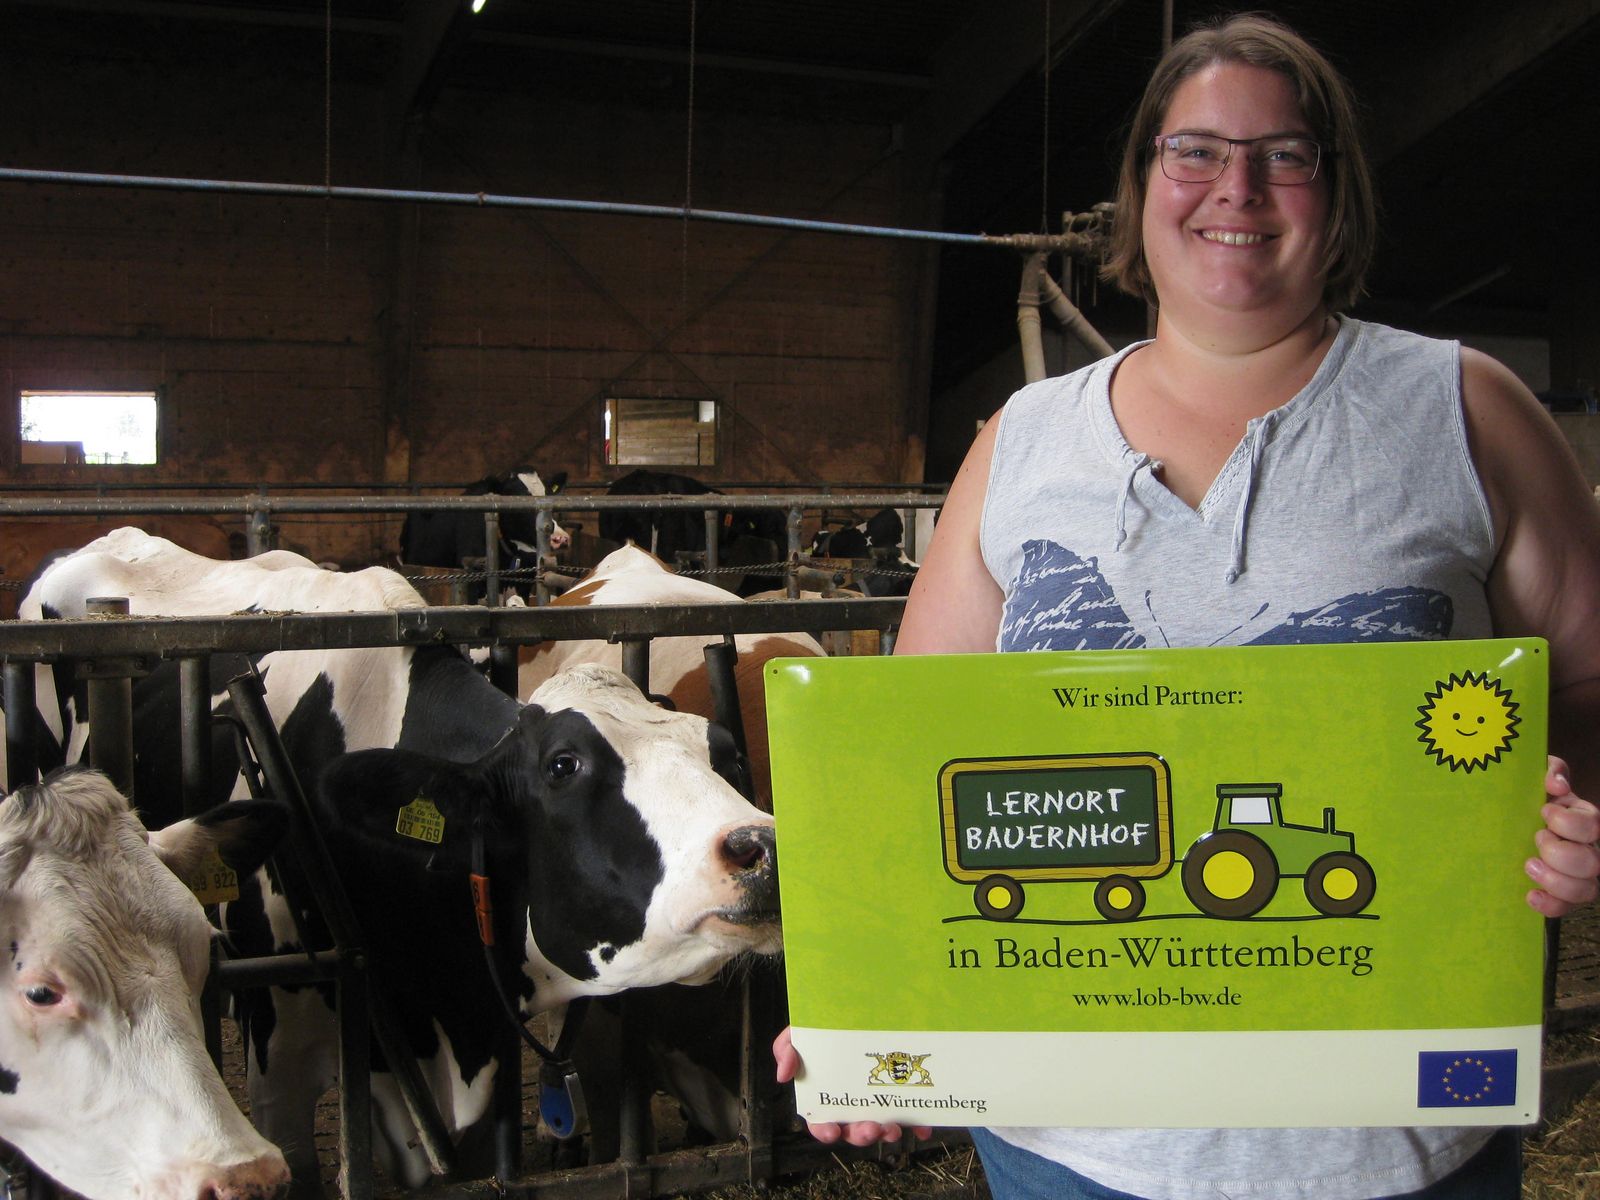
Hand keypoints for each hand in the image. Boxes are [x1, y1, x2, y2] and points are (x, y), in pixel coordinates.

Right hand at [772, 1026, 934, 1145]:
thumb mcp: (801, 1032)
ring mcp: (878, 1100)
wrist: (864, 1004)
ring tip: (893, 1127)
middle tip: (872, 1128)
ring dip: (887, 1132)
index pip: (822, 1121)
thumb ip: (787, 1048)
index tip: (833, 1131)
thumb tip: (783, 1075)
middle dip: (862, 1134)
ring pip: (881, 1126)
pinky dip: (917, 1124)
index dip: (825, 1130)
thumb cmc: (828, 1026)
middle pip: (854, 1129)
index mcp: (827, 1094)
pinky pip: (911, 1115)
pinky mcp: (902, 1096)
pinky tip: (923, 1127)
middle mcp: (853, 1102)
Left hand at [1526, 756, 1599, 917]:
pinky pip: (1565, 908)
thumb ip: (1550, 770)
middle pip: (1591, 862)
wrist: (1505, 818)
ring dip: (1555, 880)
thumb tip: (1557, 785)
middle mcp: (1586, 849)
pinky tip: (1530, 895)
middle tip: (1537, 838)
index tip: (1543, 812)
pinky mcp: (1560, 893)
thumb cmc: (1526, 796)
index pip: (1592, 825)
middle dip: (1560, 853)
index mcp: (1583, 819)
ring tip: (1528, 864)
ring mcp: (1577, 875)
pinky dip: (1550, 905)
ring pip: (1587, 890)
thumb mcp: (1536, 775)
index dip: (1567, 822)